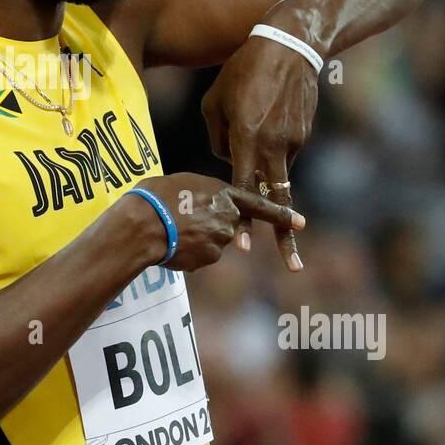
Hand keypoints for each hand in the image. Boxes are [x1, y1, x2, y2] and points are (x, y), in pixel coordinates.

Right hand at [131, 172, 304, 272]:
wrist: (143, 224)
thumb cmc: (158, 195)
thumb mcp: (184, 183)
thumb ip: (204, 194)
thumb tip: (202, 205)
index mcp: (226, 195)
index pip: (260, 206)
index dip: (281, 215)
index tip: (301, 223)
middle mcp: (229, 220)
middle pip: (226, 226)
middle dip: (208, 225)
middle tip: (180, 217)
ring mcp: (219, 243)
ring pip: (211, 243)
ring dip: (195, 239)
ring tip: (169, 229)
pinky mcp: (206, 261)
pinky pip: (198, 257)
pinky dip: (186, 253)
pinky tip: (169, 244)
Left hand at [200, 30, 318, 270]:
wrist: (289, 46)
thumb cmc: (242, 71)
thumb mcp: (215, 101)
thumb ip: (216, 137)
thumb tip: (228, 163)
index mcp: (246, 139)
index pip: (243, 190)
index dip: (243, 221)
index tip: (244, 249)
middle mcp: (273, 146)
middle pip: (276, 200)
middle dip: (282, 235)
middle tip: (292, 267)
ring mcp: (293, 141)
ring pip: (276, 170)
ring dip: (269, 174)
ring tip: (268, 147)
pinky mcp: (304, 133)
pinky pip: (283, 150)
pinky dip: (274, 145)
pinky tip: (270, 113)